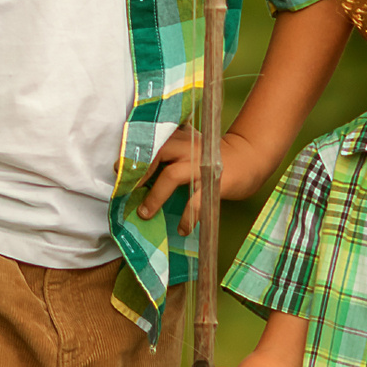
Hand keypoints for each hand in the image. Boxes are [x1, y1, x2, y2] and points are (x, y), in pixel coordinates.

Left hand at [137, 127, 264, 226]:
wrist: (248, 158)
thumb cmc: (212, 156)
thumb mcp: (191, 144)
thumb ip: (170, 148)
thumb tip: (138, 167)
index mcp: (182, 137)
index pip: (154, 140)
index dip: (134, 153)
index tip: (118, 168)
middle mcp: (190, 147)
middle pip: (158, 152)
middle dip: (139, 171)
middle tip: (126, 189)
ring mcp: (202, 164)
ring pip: (171, 176)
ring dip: (155, 197)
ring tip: (145, 214)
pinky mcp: (215, 183)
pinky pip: (197, 202)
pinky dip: (188, 217)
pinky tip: (183, 228)